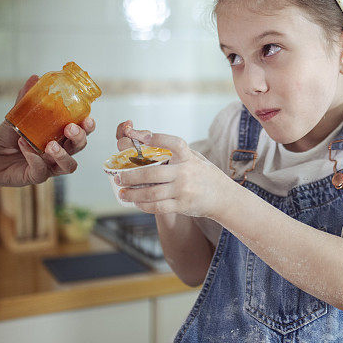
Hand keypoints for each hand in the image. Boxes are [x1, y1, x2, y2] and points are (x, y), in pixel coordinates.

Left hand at [0, 75, 95, 186]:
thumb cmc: (9, 137)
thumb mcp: (17, 116)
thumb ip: (27, 100)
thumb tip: (35, 77)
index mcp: (61, 136)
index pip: (81, 131)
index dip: (88, 126)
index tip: (87, 117)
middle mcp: (60, 152)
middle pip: (79, 147)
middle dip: (79, 137)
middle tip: (70, 128)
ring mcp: (50, 166)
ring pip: (68, 165)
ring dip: (63, 154)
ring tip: (50, 145)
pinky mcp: (37, 177)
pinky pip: (41, 171)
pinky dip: (34, 158)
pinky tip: (25, 146)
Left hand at [113, 123, 236, 218]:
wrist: (223, 196)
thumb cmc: (203, 174)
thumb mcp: (194, 158)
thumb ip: (175, 152)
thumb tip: (143, 140)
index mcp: (188, 157)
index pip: (173, 143)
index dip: (157, 138)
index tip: (141, 136)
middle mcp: (185, 172)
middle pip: (152, 173)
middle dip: (130, 176)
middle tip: (118, 177)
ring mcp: (184, 190)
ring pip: (151, 193)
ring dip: (133, 194)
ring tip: (122, 193)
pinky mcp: (182, 205)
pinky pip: (158, 206)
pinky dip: (144, 205)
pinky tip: (136, 202)